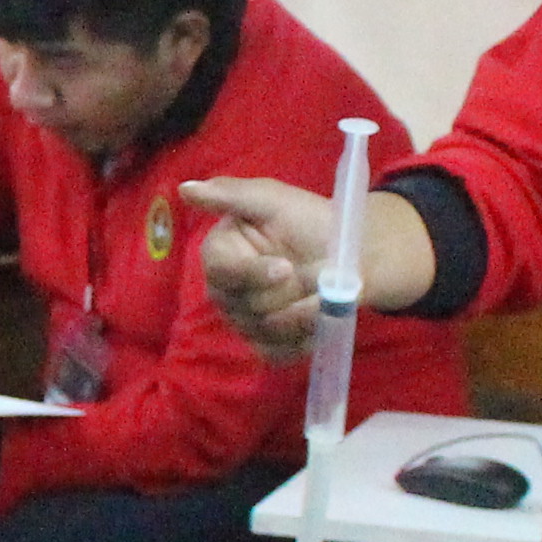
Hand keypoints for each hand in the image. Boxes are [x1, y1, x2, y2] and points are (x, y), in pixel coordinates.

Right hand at [181, 176, 440, 355]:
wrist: (355, 251)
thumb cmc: (311, 221)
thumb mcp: (273, 200)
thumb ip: (230, 195)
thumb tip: (186, 189)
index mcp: (222, 254)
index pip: (221, 272)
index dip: (253, 273)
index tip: (285, 267)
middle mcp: (226, 291)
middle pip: (245, 306)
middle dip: (287, 292)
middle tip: (315, 275)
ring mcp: (245, 322)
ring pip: (265, 330)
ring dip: (302, 314)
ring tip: (324, 294)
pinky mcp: (268, 345)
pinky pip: (276, 353)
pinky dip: (302, 339)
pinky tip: (319, 319)